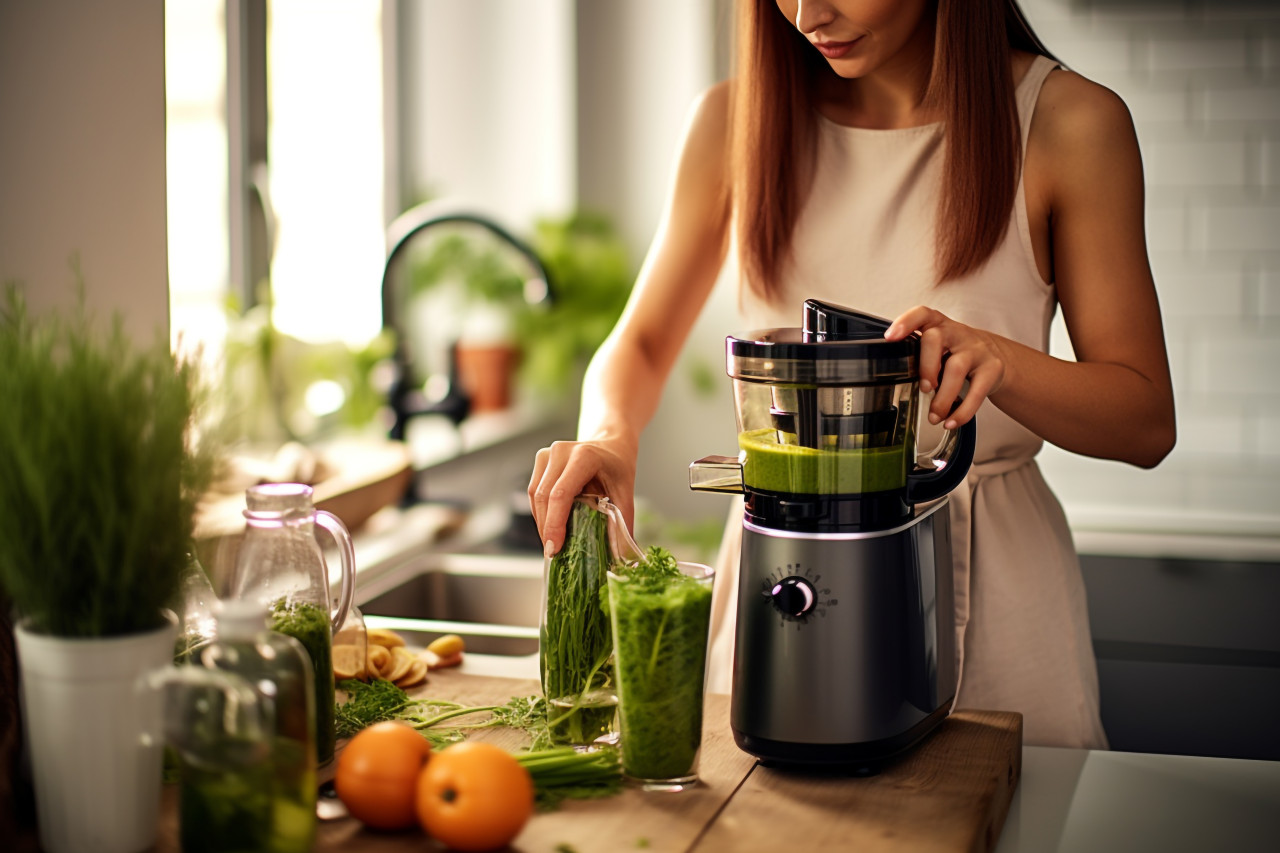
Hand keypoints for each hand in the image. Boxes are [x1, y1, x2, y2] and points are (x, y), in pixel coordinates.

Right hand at [527, 437, 636, 557]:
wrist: (612, 443)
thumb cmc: (618, 466)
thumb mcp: (626, 492)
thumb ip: (623, 522)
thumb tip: (621, 556)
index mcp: (584, 456)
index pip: (561, 494)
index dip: (554, 524)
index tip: (554, 548)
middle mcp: (561, 452)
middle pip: (544, 497)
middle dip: (546, 528)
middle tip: (553, 553)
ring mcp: (547, 454)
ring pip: (535, 495)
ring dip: (542, 522)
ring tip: (553, 543)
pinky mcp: (541, 461)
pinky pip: (535, 492)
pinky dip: (541, 512)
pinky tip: (551, 526)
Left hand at [885, 306, 1007, 428]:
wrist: (997, 358)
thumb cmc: (957, 354)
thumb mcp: (939, 348)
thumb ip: (919, 357)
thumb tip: (895, 385)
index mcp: (939, 325)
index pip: (922, 314)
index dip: (906, 322)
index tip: (890, 337)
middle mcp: (957, 333)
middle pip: (937, 338)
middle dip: (925, 366)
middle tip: (923, 388)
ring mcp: (977, 350)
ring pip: (956, 367)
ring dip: (942, 396)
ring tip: (934, 415)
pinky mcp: (992, 369)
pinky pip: (976, 391)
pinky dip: (961, 412)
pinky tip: (951, 421)